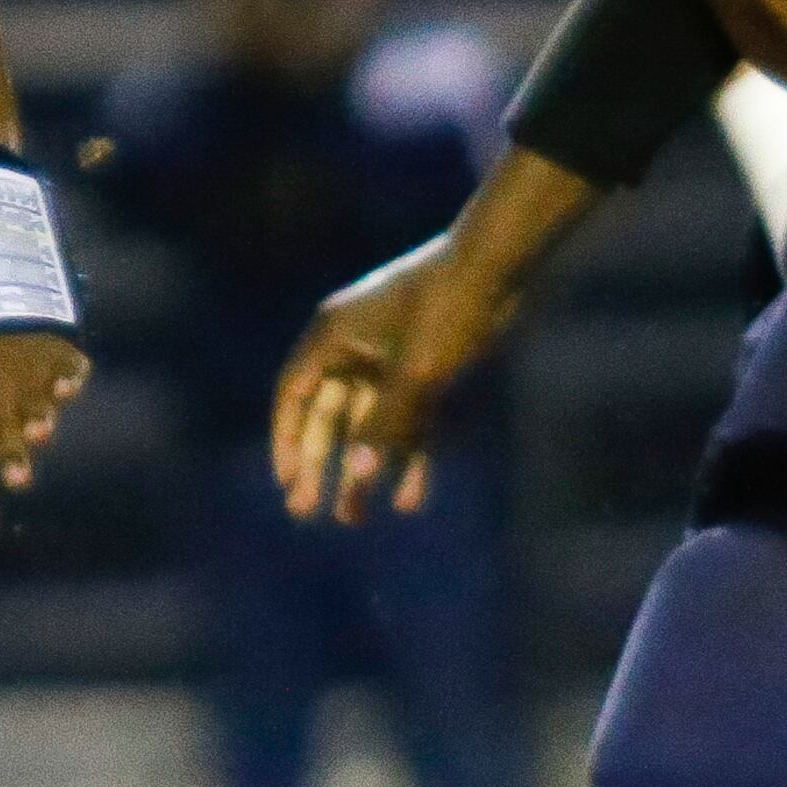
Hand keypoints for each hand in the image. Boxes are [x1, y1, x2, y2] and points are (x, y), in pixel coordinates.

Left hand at [0, 330, 88, 544]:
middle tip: (17, 479)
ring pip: (33, 397)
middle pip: (2, 427)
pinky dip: (67, 374)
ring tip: (41, 430)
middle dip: (10, 452)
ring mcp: (27, 367)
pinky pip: (65, 365)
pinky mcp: (57, 349)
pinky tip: (70, 384)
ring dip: (36, 413)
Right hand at [272, 235, 518, 524]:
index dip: (288, 441)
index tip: (288, 484)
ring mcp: (388, 358)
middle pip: (327, 416)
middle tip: (307, 514)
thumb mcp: (417, 372)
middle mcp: (354, 348)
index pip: (294, 395)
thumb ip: (385, 425)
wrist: (499, 266)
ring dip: (362, 469)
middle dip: (320, 465)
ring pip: (367, 425)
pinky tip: (410, 499)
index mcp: (334, 335)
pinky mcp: (422, 368)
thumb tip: (357, 477)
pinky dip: (406, 455)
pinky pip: (405, 420)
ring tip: (355, 520)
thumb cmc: (448, 308)